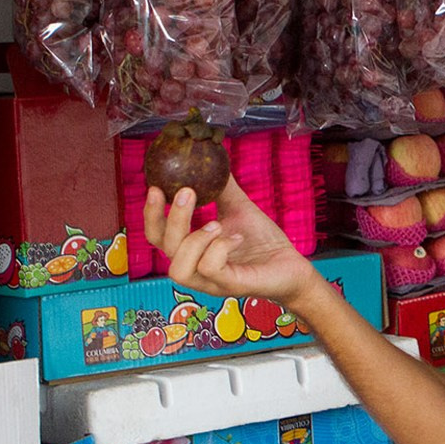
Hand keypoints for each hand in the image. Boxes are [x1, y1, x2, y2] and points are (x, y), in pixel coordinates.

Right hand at [143, 177, 322, 309]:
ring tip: (216, 223)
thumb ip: (222, 188)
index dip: (151, 213)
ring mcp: (211, 282)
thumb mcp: (238, 208)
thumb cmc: (263, 241)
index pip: (157, 236)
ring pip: (179, 268)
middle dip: (172, 218)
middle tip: (187, 192)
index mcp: (191, 250)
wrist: (293, 265)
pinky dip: (219, 248)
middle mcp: (195, 269)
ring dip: (194, 239)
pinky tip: (237, 238)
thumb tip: (212, 157)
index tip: (155, 187)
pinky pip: (210, 269)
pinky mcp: (230, 286)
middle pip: (164, 248)